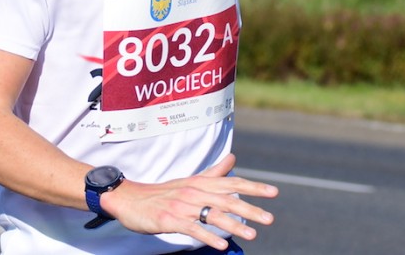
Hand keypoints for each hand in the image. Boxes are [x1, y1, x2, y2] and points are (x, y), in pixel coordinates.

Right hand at [102, 153, 277, 250]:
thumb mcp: (190, 180)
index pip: (232, 182)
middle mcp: (194, 192)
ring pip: (213, 215)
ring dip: (234, 225)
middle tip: (270, 218)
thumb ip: (214, 172)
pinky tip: (222, 245)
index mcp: (201, 182)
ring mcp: (183, 206)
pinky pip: (193, 229)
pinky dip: (208, 236)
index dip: (253, 187)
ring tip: (252, 234)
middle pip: (227, 199)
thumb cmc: (163, 192)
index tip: (274, 193)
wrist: (130, 199)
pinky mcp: (171, 220)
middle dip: (250, 208)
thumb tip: (233, 158)